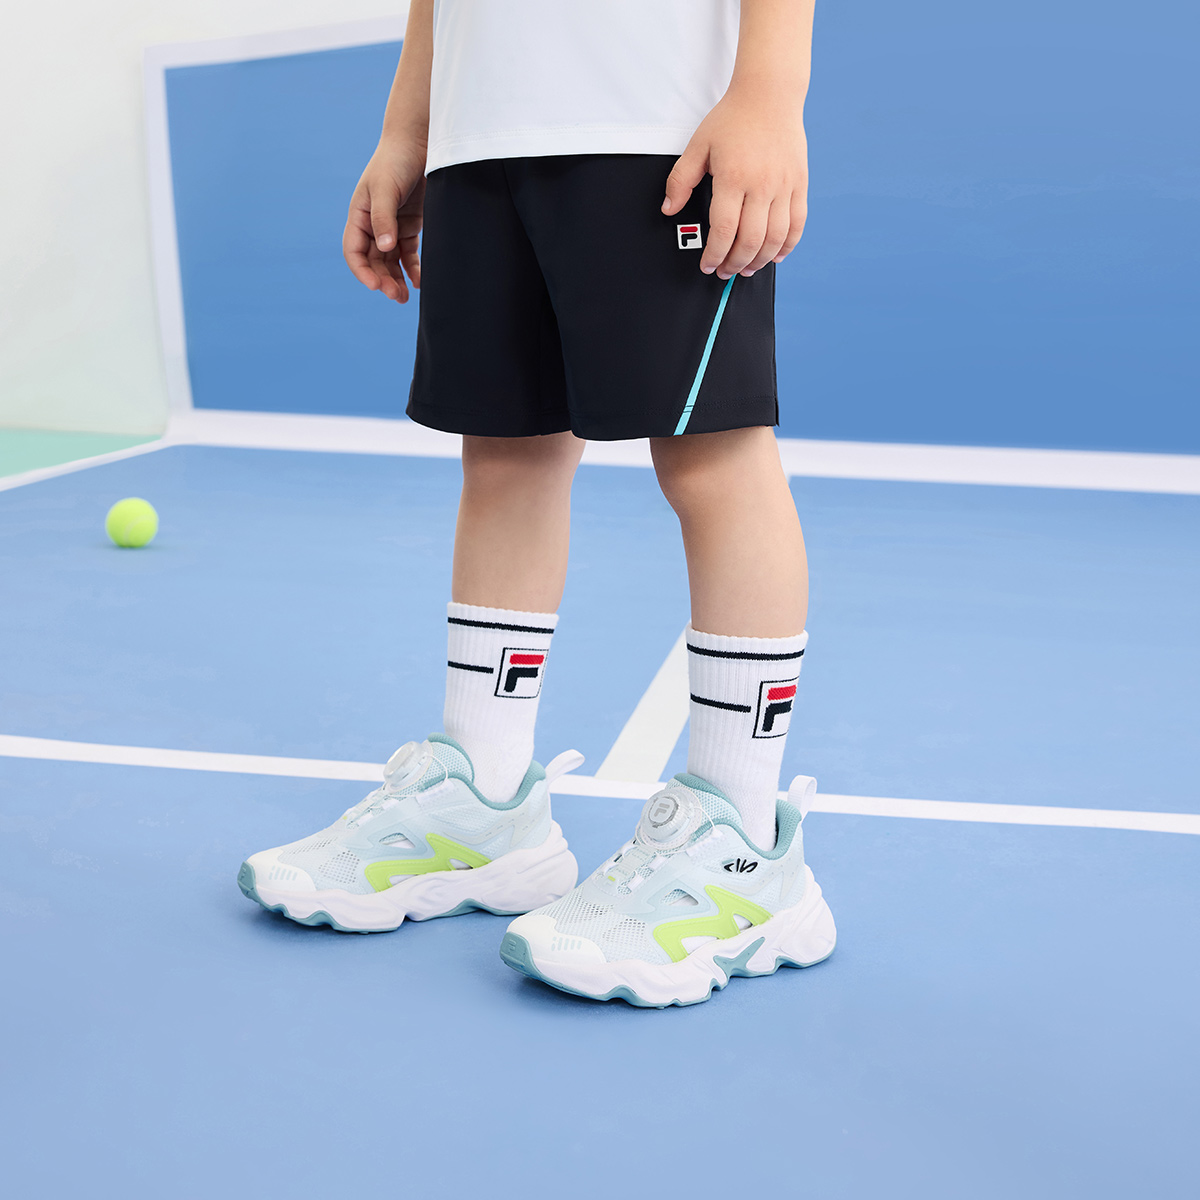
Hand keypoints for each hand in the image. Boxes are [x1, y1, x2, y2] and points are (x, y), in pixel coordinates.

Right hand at [343, 145, 426, 302]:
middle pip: (373, 261)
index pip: (354, 251)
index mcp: (359, 216)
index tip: (375, 285)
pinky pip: (408, 255)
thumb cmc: (395, 161)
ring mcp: (391, 227)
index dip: (362, 271)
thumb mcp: (384, 189)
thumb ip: (383, 218)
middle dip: (382, 280)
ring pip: (390, 262)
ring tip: (405, 297)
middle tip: (397, 296)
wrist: (419, 143)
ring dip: (396, 280)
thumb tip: (383, 248)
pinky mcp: (409, 227)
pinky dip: (412, 269)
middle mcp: (373, 225)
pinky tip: (419, 282)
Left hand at [662, 89, 807, 279]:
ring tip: (747, 268)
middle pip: (751, 240)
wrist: (770, 94)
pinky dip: (787, 245)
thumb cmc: (732, 119)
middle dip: (735, 263)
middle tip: (724, 271)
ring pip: (776, 238)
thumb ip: (680, 180)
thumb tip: (668, 209)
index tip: (707, 265)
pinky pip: (797, 224)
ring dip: (761, 260)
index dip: (715, 255)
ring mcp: (784, 185)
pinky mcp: (800, 184)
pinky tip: (776, 256)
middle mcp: (762, 184)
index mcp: (734, 177)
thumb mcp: (698, 146)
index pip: (724, 230)